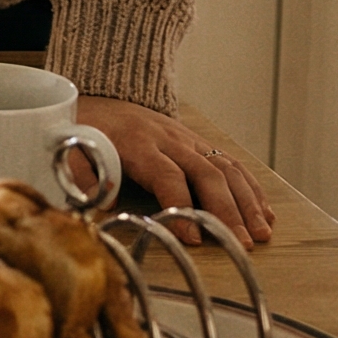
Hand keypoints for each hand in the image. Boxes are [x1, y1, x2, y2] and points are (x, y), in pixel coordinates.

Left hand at [75, 95, 273, 244]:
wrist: (102, 95)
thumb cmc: (87, 130)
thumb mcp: (73, 149)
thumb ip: (83, 176)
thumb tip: (99, 205)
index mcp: (139, 143)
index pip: (167, 177)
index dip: (181, 207)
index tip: (194, 238)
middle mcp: (169, 139)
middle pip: (206, 173)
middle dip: (227, 211)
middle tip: (241, 243)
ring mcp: (188, 139)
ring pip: (225, 167)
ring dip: (247, 201)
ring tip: (261, 233)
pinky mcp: (199, 142)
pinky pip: (231, 162)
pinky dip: (250, 187)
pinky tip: (264, 211)